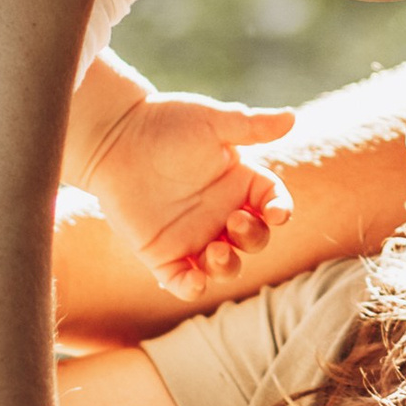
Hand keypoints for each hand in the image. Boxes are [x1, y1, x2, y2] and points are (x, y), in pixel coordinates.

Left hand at [83, 89, 296, 296]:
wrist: (113, 136)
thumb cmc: (165, 123)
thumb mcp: (212, 121)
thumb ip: (252, 125)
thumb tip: (292, 118)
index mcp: (239, 182)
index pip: (272, 203)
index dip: (280, 210)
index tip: (277, 212)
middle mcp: (221, 212)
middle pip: (254, 240)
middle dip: (253, 238)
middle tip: (234, 222)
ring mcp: (193, 236)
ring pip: (225, 266)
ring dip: (228, 265)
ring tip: (214, 250)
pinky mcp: (163, 254)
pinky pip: (184, 282)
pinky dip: (192, 287)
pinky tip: (194, 280)